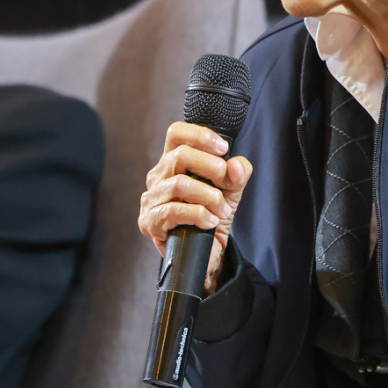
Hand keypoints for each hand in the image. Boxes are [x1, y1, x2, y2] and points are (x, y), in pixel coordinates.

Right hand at [137, 122, 251, 295]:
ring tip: (221, 209)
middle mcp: (158, 177)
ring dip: (208, 196)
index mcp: (173, 162)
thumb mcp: (231, 192)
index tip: (223, 149)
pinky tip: (210, 222)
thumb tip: (235, 166)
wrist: (206, 254)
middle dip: (210, 167)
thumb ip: (237, 175)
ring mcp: (151, 199)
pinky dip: (197, 214)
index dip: (200, 135)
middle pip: (179, 155)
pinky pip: (172, 211)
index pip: (176, 133)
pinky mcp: (150, 222)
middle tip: (227, 183)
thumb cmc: (213, 217)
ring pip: (178, 184)